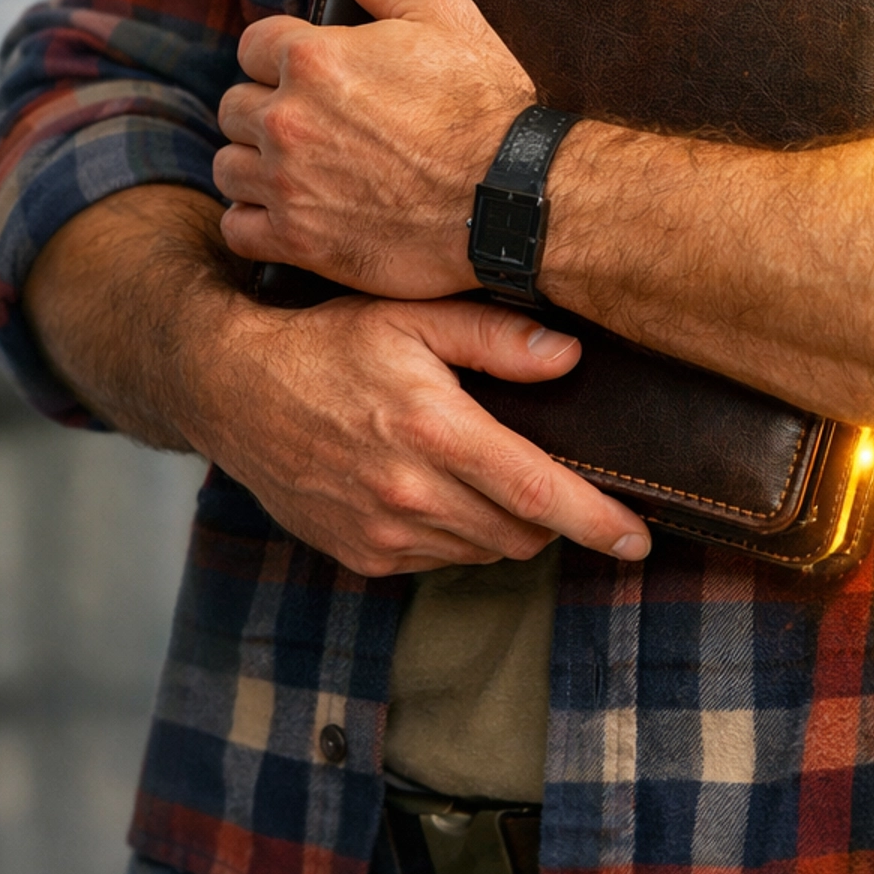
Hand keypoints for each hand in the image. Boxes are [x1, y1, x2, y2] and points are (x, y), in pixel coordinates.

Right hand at [192, 283, 650, 572]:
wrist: (235, 389)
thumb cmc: (330, 340)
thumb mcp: (413, 315)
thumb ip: (496, 336)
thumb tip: (570, 356)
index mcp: (434, 430)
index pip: (536, 493)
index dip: (596, 520)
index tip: (639, 539)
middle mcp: (409, 493)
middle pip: (519, 532)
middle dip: (550, 513)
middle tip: (545, 469)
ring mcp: (381, 532)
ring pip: (483, 551)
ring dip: (503, 523)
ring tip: (485, 468)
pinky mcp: (360, 556)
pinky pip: (438, 558)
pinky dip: (456, 532)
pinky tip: (437, 484)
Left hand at [215, 0, 531, 295]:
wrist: (510, 199)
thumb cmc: (484, 104)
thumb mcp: (441, 14)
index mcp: (313, 58)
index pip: (253, 44)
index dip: (285, 54)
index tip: (318, 73)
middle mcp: (287, 120)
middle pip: (234, 105)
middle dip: (269, 106)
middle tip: (319, 120)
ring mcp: (287, 184)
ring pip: (228, 166)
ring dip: (256, 163)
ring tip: (304, 165)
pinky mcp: (297, 242)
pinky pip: (236, 228)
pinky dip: (256, 219)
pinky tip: (295, 210)